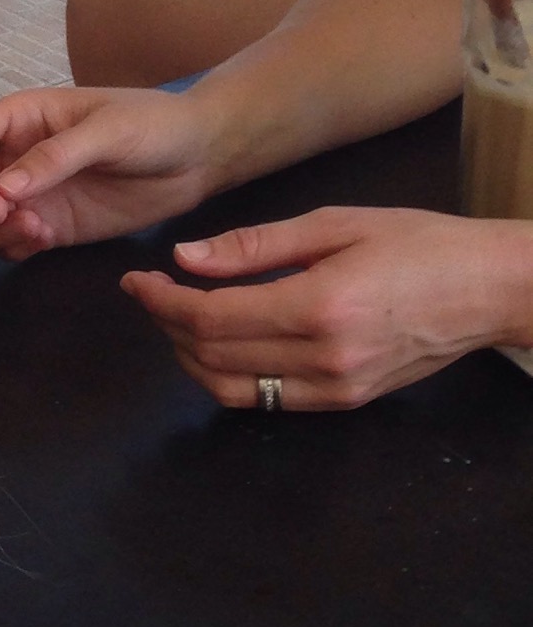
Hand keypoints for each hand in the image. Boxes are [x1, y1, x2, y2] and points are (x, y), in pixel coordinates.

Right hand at [0, 86, 221, 257]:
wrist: (198, 159)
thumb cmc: (154, 125)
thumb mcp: (107, 130)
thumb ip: (54, 157)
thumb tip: (3, 189)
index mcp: (19, 118)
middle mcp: (13, 156)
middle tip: (3, 217)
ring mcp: (28, 195)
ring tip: (33, 231)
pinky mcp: (47, 227)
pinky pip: (6, 242)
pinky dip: (11, 247)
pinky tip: (43, 239)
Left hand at [122, 206, 532, 409]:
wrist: (490, 290)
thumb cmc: (421, 244)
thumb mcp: (337, 224)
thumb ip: (256, 246)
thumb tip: (185, 258)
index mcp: (318, 306)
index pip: (209, 317)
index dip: (161, 301)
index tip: (137, 280)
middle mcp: (322, 358)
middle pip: (210, 354)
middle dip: (166, 325)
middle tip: (154, 293)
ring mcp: (333, 388)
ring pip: (229, 389)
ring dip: (189, 358)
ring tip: (180, 320)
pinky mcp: (343, 402)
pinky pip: (264, 400)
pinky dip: (229, 376)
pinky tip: (223, 344)